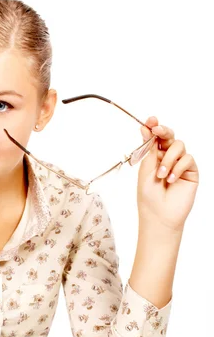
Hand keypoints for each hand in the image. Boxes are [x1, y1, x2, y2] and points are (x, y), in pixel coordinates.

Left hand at [137, 116, 198, 231]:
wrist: (159, 216)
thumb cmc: (149, 196)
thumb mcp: (145, 170)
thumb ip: (149, 149)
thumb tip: (146, 128)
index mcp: (154, 156)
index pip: (155, 137)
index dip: (153, 127)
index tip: (150, 121)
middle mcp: (168, 158)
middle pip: (169, 136)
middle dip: (163, 131)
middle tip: (157, 130)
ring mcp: (180, 164)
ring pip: (179, 146)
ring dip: (169, 158)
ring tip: (161, 175)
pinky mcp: (191, 172)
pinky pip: (188, 159)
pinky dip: (178, 167)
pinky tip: (171, 179)